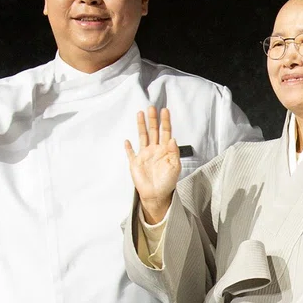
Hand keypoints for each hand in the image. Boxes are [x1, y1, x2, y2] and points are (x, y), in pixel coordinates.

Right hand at [125, 107, 181, 222]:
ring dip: (141, 125)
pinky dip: (128, 147)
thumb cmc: (168, 182)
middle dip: (152, 119)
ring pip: (142, 136)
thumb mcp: (175, 167)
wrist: (157, 195)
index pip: (166, 132)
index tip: (165, 110)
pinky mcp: (135, 163)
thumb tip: (173, 139)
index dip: (165, 121)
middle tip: (151, 107)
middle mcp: (154, 150)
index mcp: (165, 150)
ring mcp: (144, 155)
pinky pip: (130, 153)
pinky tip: (127, 140)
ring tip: (140, 113)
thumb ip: (174, 153)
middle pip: (153, 131)